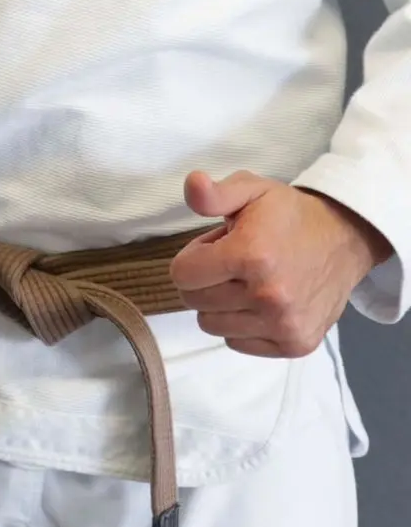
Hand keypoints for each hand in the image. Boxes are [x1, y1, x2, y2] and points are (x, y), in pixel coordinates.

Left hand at [170, 169, 389, 357]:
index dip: (193, 258)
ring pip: (212, 324)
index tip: (216, 247)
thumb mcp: (250, 190)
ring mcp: (284, 324)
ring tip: (248, 281)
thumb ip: (213, 193)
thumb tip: (193, 183)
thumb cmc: (289, 215)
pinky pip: (237, 343)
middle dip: (205, 280)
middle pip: (194, 301)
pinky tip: (260, 303)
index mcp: (251, 255)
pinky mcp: (296, 343)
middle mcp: (268, 296)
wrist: (345, 239)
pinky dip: (241, 326)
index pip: (182, 275)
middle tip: (234, 264)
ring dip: (221, 304)